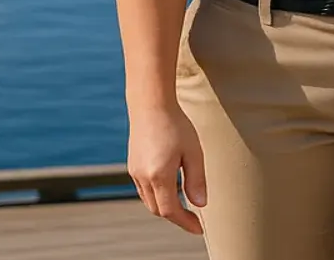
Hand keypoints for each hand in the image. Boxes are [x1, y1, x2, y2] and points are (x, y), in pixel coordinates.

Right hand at [128, 104, 207, 234]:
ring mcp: (135, 172)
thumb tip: (200, 204)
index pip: (171, 210)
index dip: (185, 222)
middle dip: (176, 217)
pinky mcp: (133, 165)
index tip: (199, 229)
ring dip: (166, 207)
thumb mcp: (193, 152)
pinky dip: (157, 196)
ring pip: (149, 201)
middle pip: (158, 209)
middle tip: (194, 220)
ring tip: (185, 206)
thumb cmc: (175, 124)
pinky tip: (170, 190)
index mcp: (159, 175)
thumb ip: (196, 180)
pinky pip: (144, 190)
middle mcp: (143, 177)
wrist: (150, 104)